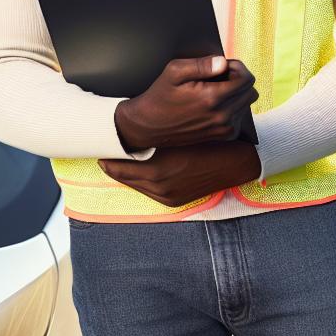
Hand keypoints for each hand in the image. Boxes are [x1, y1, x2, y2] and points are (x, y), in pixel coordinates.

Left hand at [99, 139, 260, 206]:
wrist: (235, 163)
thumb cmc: (209, 143)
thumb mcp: (179, 136)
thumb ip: (155, 138)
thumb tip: (131, 135)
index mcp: (158, 170)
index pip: (120, 166)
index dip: (108, 156)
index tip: (99, 147)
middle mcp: (159, 187)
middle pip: (124, 178)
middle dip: (113, 166)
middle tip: (103, 153)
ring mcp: (167, 196)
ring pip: (136, 185)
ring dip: (125, 174)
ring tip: (117, 161)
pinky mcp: (174, 200)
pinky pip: (148, 191)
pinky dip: (140, 181)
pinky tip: (138, 170)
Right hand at [114, 56, 256, 151]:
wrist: (148, 126)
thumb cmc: (160, 96)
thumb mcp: (174, 72)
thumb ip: (201, 64)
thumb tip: (223, 62)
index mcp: (213, 98)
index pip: (246, 79)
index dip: (237, 67)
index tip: (224, 66)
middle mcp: (222, 116)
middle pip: (251, 91)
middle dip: (239, 79)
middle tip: (220, 76)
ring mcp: (223, 128)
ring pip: (247, 104)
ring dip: (237, 93)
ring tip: (216, 90)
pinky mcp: (222, 136)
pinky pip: (241, 117)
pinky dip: (234, 108)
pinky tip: (217, 104)